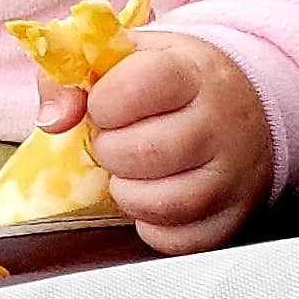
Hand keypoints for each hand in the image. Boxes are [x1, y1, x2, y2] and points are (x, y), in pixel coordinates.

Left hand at [39, 32, 272, 253]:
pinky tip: (149, 199)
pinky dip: (152, 228)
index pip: (138, 87)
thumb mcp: (121, 58)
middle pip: (146, 152)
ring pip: (166, 203)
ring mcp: (235, 173)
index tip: (103, 106)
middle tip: (113, 143)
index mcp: (190, 73)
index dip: (103, 102)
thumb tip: (53, 121)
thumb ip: (69, 78)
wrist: (245, 104)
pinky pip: (182, 241)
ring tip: (128, 173)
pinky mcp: (236, 215)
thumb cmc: (169, 81)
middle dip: (109, 152)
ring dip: (128, 194)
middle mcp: (221, 123)